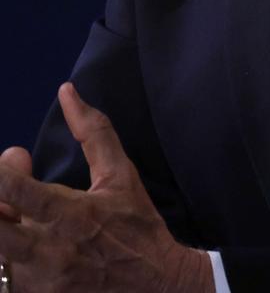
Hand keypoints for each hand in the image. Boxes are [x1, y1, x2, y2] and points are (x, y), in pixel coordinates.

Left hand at [0, 83, 214, 292]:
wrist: (159, 287)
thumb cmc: (137, 225)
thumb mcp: (121, 174)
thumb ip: (93, 131)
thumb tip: (66, 91)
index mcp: (73, 215)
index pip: (16, 192)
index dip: (1, 173)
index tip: (9, 160)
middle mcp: (51, 253)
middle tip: (4, 192)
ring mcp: (42, 286)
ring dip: (2, 232)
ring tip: (14, 215)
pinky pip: (9, 281)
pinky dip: (7, 260)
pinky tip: (19, 245)